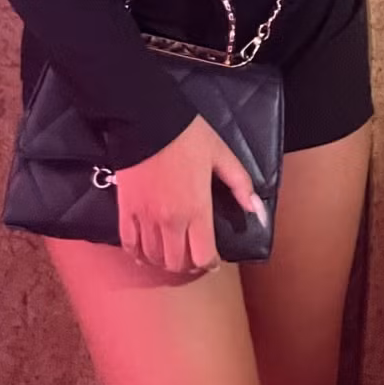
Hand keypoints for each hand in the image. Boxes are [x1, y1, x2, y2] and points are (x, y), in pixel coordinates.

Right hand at [114, 115, 263, 274]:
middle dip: (188, 265)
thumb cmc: (188, 136)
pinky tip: (145, 252)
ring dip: (164, 261)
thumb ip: (241, 184)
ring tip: (172, 253)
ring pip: (154, 258)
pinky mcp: (126, 210)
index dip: (209, 263)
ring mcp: (145, 218)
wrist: (147, 119)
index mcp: (196, 209)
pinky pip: (129, 244)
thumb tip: (257, 210)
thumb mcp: (221, 155)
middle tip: (192, 257)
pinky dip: (138, 254)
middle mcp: (170, 221)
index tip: (212, 259)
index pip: (202, 257)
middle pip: (177, 263)